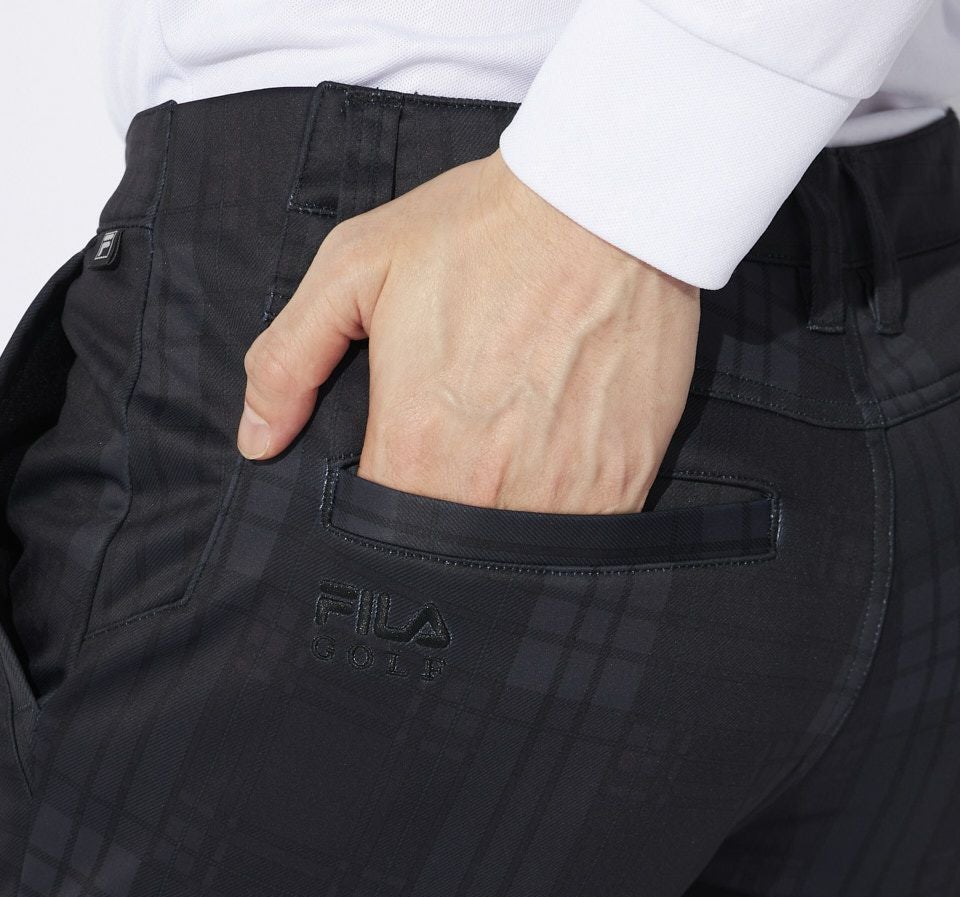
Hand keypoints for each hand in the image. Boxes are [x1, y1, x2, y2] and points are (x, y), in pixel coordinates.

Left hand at [239, 149, 699, 513]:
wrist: (607, 203)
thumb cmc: (480, 229)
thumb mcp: (355, 267)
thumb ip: (289, 360)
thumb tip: (257, 440)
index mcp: (417, 443)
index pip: (379, 529)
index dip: (382, 508)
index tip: (398, 472)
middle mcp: (488, 485)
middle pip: (447, 550)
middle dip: (441, 515)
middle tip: (458, 455)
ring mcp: (563, 490)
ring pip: (514, 551)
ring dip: (504, 518)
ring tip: (508, 455)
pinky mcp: (621, 480)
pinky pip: (583, 534)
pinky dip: (565, 510)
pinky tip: (559, 458)